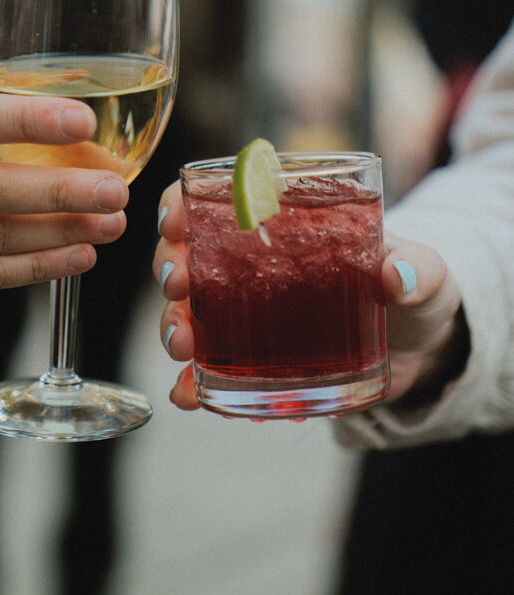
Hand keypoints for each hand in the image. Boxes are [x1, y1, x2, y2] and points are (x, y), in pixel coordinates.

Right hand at [153, 182, 464, 410]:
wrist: (421, 350)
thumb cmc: (413, 289)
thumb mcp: (424, 272)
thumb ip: (419, 270)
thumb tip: (398, 274)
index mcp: (281, 223)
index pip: (214, 199)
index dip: (181, 203)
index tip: (175, 218)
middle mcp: (249, 265)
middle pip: (187, 254)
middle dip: (170, 268)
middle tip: (178, 286)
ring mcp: (246, 315)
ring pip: (188, 312)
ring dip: (174, 325)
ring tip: (182, 345)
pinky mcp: (254, 363)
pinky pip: (211, 373)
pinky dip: (194, 385)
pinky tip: (189, 395)